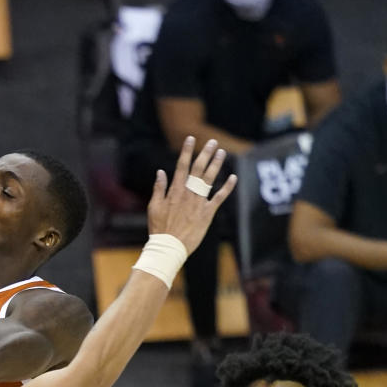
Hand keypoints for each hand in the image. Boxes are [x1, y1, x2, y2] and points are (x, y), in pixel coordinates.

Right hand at [147, 136, 236, 255]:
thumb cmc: (159, 229)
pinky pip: (219, 197)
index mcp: (175, 191)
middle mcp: (188, 193)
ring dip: (216, 164)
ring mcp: (198, 202)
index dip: (187, 151)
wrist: (169, 247)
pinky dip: (227, 187)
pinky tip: (233, 177)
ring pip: (210, 179)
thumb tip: (160, 172)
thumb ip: (159, 188)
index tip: (191, 139)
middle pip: (198, 169)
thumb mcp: (153, 207)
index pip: (182, 166)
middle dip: (205, 154)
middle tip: (212, 142)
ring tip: (221, 152)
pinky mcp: (207, 213)